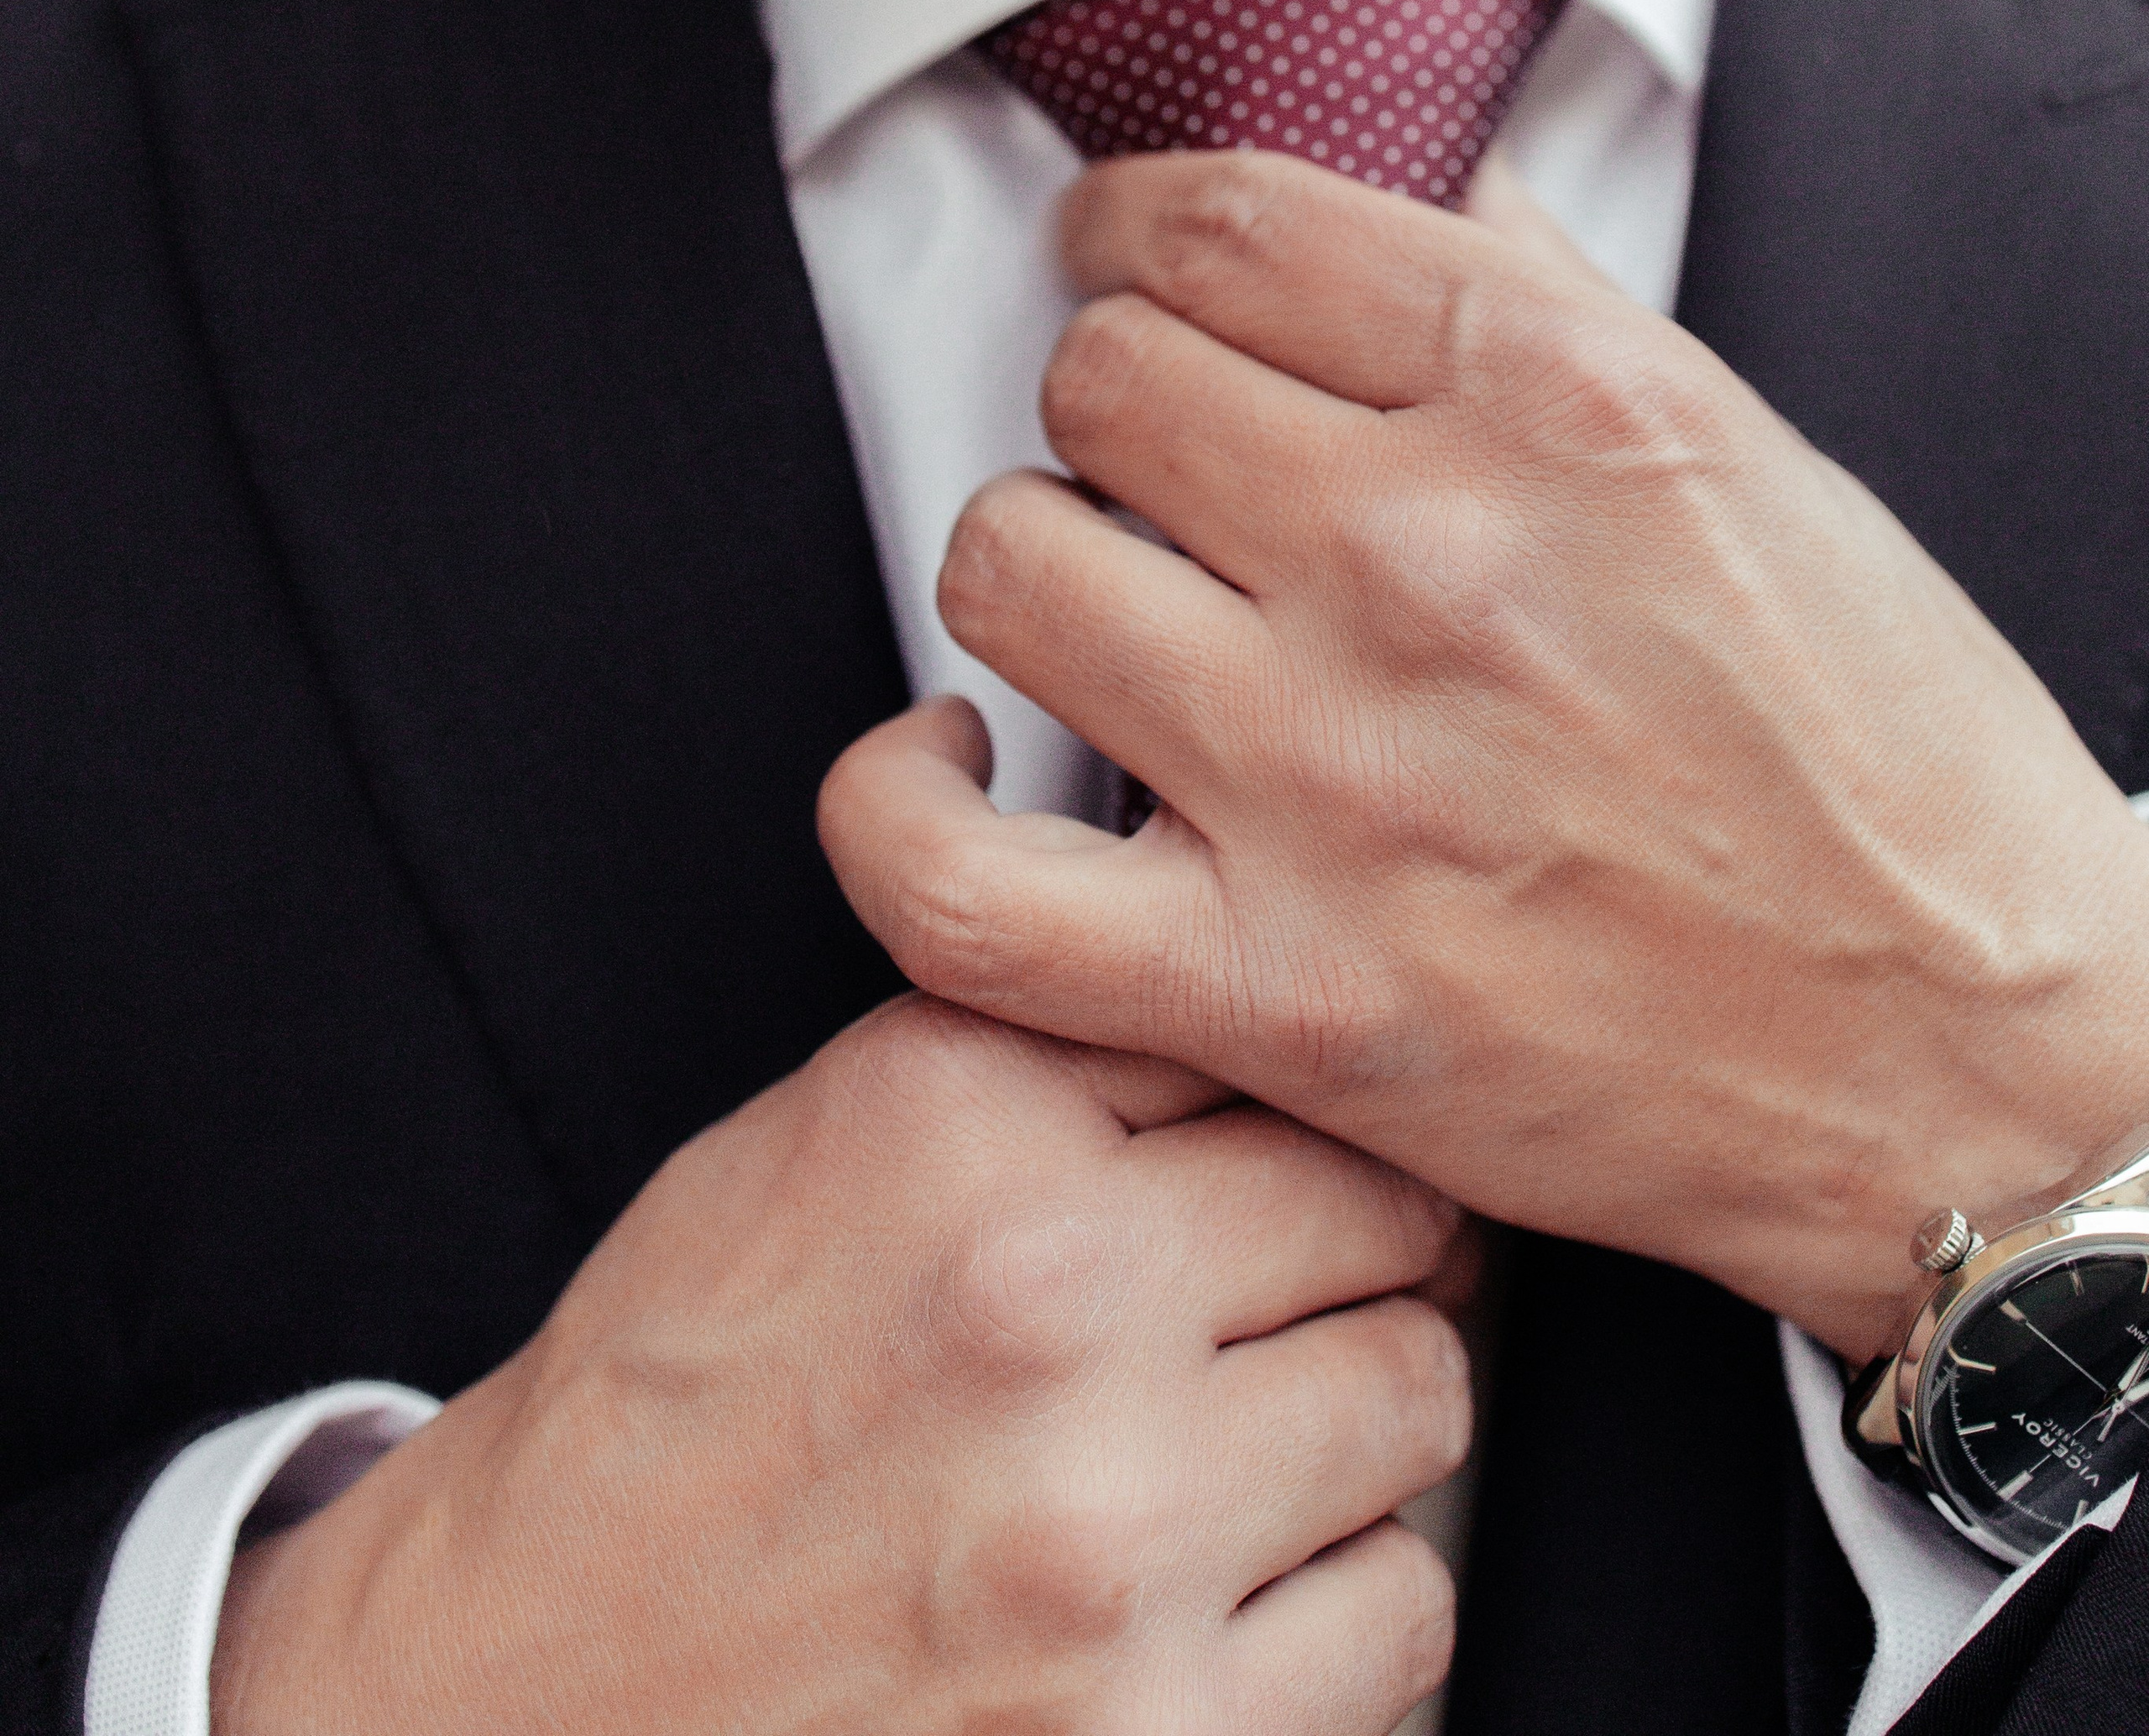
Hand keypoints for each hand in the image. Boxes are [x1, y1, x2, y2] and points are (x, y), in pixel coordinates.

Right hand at [211, 993, 1468, 1735]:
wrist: (519, 1696)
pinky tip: (1223, 1590)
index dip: (1288, 1087)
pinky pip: (1402, 1610)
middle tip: (1283, 1292)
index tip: (1278, 1132)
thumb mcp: (814, 1144)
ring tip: (1236, 1445)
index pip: (1260, 1028)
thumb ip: (1028, 1043)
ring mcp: (1112, 1535)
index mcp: (953, 1121)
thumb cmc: (671, 1421)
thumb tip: (1201, 930)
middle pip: (1385, 1208)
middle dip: (1353, 1247)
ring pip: (1421, 1401)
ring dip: (1353, 1424)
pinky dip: (1341, 1604)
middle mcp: (1045, 1304)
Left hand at [820, 151, 2148, 1364]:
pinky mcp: (1279, 991)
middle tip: (1167, 470)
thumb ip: (1545, 298)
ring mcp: (1338, 780)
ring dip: (1041, 567)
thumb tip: (1409, 179)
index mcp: (1560, 402)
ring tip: (1112, 608)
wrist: (1969, 1063)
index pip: (1221, 217)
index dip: (1127, 221)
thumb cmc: (1883, 760)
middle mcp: (1434, 564)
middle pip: (1098, 375)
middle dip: (1115, 399)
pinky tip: (958, 762)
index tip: (1120, 258)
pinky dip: (899, 803)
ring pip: (1004, 562)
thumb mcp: (1754, 456)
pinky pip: (949, 875)